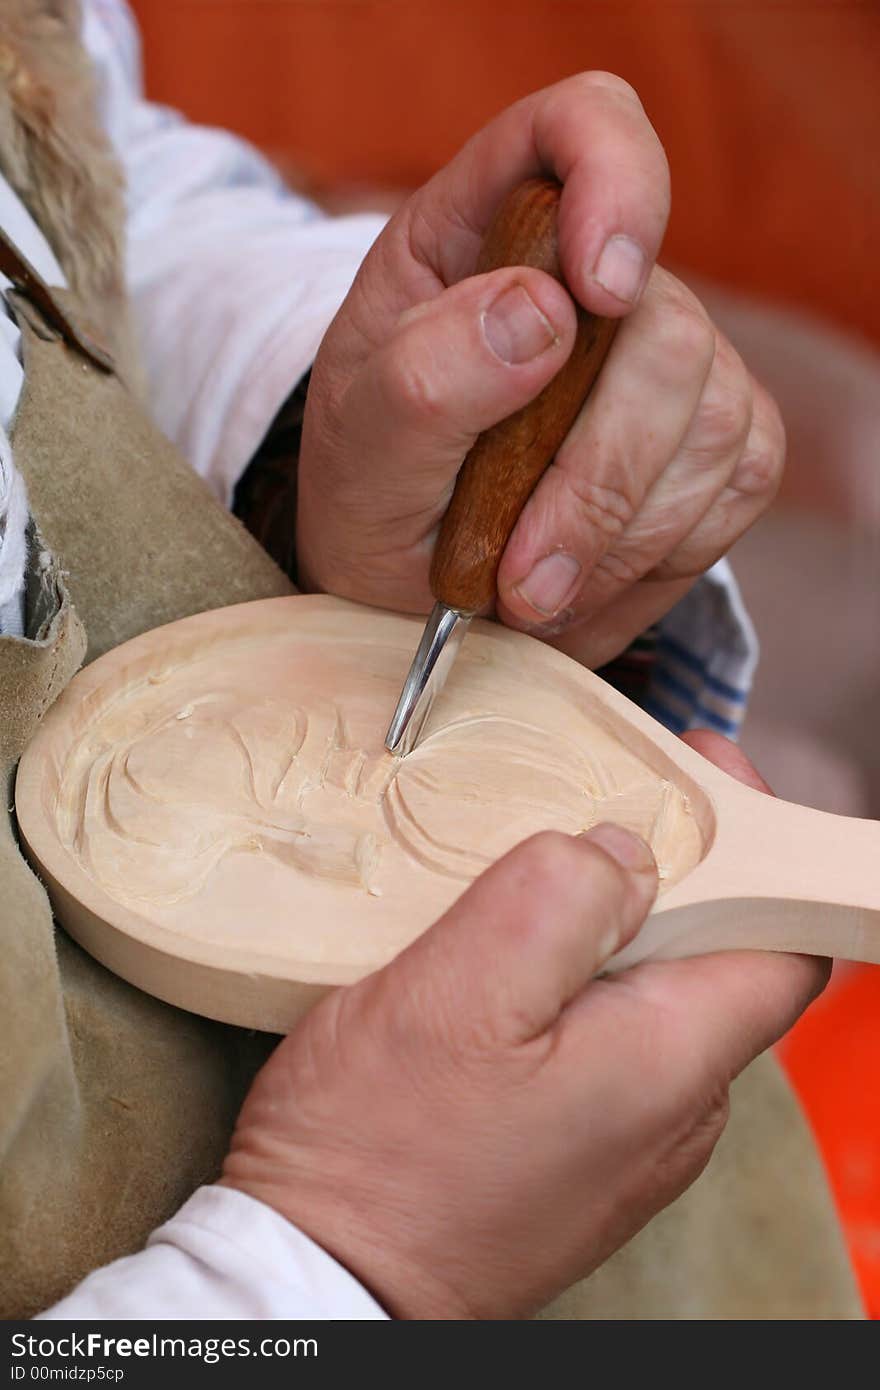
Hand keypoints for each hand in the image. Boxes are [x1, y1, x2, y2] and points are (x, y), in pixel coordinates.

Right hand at [221, 733, 826, 1318]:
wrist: (321, 1283)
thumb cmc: (379, 1151)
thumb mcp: (459, 992)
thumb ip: (557, 899)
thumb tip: (625, 851)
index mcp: (672, 1063)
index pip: (785, 939)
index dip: (757, 844)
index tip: (699, 775)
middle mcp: (674, 1113)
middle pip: (716, 959)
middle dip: (664, 875)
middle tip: (578, 815)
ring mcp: (628, 1142)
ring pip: (653, 999)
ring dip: (604, 933)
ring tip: (519, 896)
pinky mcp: (578, 1154)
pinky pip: (606, 1045)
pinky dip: (572, 989)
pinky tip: (500, 977)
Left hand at [297, 73, 783, 668]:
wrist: (406, 583)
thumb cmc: (373, 490)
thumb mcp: (359, 443)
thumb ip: (425, 375)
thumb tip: (545, 313)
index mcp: (481, 232)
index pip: (582, 127)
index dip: (616, 178)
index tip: (601, 289)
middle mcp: (589, 280)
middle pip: (667, 328)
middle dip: (595, 478)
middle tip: (520, 577)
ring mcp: (665, 356)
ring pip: (717, 422)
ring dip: (619, 538)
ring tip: (532, 593)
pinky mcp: (715, 438)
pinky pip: (740, 482)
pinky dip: (662, 557)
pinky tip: (587, 583)